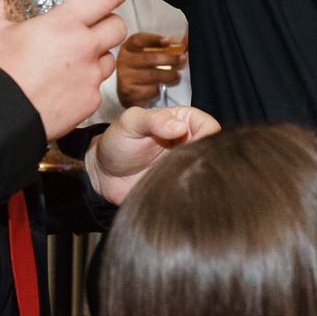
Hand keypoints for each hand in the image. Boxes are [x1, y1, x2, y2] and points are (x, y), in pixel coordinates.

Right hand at [0, 0, 128, 137]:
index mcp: (65, 24)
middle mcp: (85, 48)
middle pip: (119, 26)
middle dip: (110, 23)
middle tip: (95, 26)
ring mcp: (91, 76)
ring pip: (110, 59)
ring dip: (99, 55)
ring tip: (77, 59)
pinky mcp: (90, 101)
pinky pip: (97, 87)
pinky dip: (87, 84)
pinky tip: (67, 85)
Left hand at [87, 104, 220, 204]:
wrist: (103, 174)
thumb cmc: (117, 142)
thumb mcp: (130, 123)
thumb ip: (153, 120)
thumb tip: (180, 127)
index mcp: (184, 120)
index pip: (210, 126)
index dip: (206, 136)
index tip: (192, 148)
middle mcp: (191, 143)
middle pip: (214, 151)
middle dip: (204, 160)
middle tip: (184, 169)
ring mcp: (188, 167)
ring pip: (208, 173)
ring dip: (198, 178)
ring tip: (179, 182)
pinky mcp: (183, 188)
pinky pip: (196, 192)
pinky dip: (192, 194)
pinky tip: (178, 194)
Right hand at [116, 31, 185, 107]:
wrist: (131, 92)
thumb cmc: (144, 69)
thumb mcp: (150, 54)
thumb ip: (167, 47)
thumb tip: (186, 40)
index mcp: (129, 47)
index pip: (139, 39)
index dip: (154, 39)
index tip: (168, 41)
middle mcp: (124, 61)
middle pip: (149, 58)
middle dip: (169, 59)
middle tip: (182, 59)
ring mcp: (125, 77)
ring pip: (152, 75)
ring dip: (169, 75)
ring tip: (178, 75)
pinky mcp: (129, 93)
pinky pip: (150, 90)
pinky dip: (159, 89)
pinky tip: (162, 87)